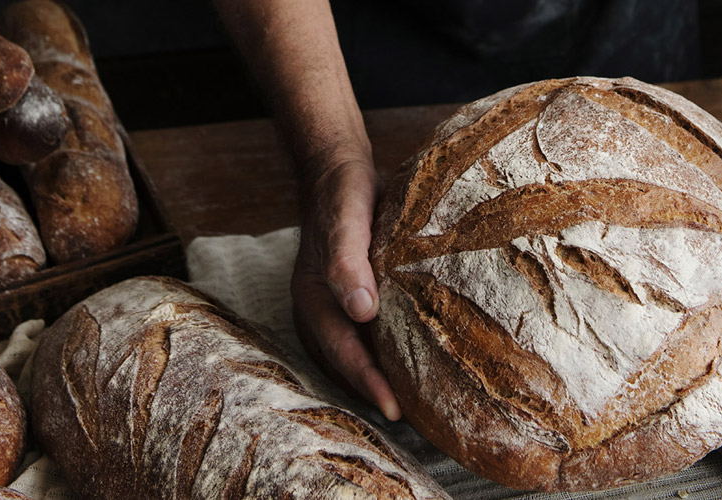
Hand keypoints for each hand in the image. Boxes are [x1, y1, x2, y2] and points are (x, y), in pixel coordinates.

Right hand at [291, 157, 402, 420]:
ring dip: (372, 379)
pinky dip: (375, 357)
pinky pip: (356, 339)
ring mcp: (327, 307)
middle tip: (409, 418)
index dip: (368, 382)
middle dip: (371, 391)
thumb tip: (361, 311)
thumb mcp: (346, 220)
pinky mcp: (343, 300)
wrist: (336, 173)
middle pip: (342, 363)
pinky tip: (401, 363)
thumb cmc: (343, 196)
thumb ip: (348, 263)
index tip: (395, 409)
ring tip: (407, 403)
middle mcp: (315, 310)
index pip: (342, 351)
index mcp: (312, 298)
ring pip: (347, 356)